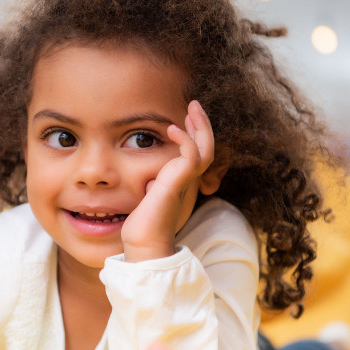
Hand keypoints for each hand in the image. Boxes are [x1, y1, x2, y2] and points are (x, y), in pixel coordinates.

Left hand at [122, 100, 214, 261]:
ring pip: (205, 150)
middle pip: (206, 147)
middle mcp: (186, 181)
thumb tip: (149, 180)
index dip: (194, 134)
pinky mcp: (176, 184)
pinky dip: (185, 140)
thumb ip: (152, 185)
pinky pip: (190, 157)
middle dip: (201, 125)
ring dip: (200, 127)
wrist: (144, 244)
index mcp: (180, 182)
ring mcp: (183, 182)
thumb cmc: (142, 225)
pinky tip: (173, 128)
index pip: (196, 153)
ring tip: (192, 108)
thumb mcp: (147, 197)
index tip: (185, 118)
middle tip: (194, 105)